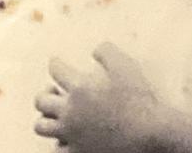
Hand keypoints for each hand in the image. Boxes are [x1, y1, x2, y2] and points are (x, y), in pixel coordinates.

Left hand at [34, 43, 165, 152]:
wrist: (149, 133)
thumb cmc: (139, 100)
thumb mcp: (126, 67)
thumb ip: (108, 52)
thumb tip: (96, 49)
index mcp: (80, 88)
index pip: (57, 70)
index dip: (55, 63)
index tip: (55, 62)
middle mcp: (70, 111)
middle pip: (42, 100)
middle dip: (45, 92)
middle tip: (52, 90)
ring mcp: (71, 133)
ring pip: (42, 126)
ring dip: (45, 118)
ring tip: (54, 114)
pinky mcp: (77, 151)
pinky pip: (56, 149)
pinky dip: (58, 142)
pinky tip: (65, 138)